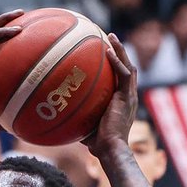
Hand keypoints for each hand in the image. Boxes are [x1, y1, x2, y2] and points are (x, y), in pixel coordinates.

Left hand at [84, 33, 137, 156]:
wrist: (110, 149)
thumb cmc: (97, 144)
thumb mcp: (85, 125)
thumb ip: (76, 116)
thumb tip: (57, 112)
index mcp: (122, 101)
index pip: (121, 79)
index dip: (116, 66)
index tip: (106, 54)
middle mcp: (128, 96)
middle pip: (127, 68)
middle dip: (120, 52)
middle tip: (109, 39)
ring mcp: (129, 96)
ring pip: (128, 66)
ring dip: (120, 51)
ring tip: (110, 37)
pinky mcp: (127, 97)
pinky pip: (123, 74)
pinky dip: (117, 62)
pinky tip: (108, 51)